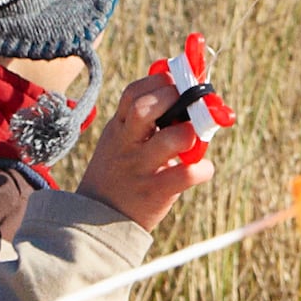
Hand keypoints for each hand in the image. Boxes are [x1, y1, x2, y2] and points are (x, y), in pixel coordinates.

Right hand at [76, 77, 212, 227]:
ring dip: (188, 133)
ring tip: (192, 138)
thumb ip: (143, 119)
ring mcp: (140, 167)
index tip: (176, 81)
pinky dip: (202, 169)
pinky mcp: (155, 191)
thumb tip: (180, 91)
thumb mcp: (120, 141)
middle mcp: (127, 144)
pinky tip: (202, 169)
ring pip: (169, 140)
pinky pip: (186, 174)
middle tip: (188, 106)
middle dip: (173, 99)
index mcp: (118, 128)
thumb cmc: (119, 172)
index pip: (133, 93)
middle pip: (144, 109)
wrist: (98, 219)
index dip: (158, 81)